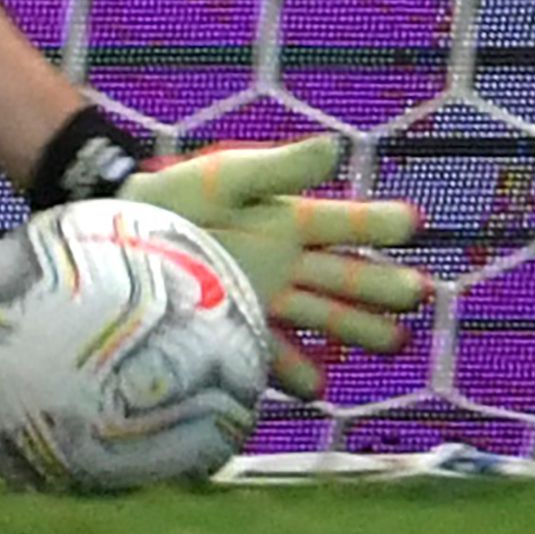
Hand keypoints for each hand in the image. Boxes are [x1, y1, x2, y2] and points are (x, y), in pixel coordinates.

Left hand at [122, 135, 428, 401]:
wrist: (115, 240)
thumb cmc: (170, 200)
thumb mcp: (223, 179)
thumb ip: (278, 169)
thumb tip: (336, 146)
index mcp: (283, 220)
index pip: (340, 223)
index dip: (376, 222)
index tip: (413, 221)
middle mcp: (281, 262)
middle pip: (343, 276)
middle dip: (381, 285)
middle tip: (418, 293)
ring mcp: (261, 297)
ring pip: (320, 316)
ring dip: (356, 328)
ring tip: (394, 341)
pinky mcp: (235, 329)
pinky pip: (272, 355)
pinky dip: (294, 370)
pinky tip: (317, 387)